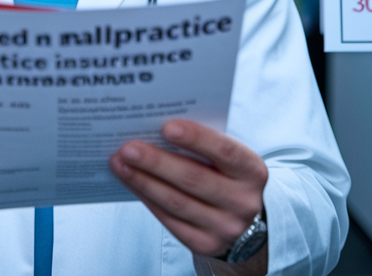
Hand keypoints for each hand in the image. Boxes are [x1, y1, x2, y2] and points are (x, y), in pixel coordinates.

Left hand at [109, 119, 267, 267]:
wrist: (240, 219)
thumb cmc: (224, 174)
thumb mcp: (226, 159)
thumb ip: (203, 145)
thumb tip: (155, 128)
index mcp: (252, 171)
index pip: (225, 151)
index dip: (197, 138)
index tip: (166, 126)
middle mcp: (243, 202)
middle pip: (194, 179)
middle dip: (157, 162)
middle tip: (127, 147)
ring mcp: (225, 227)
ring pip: (176, 202)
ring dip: (143, 181)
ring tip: (119, 163)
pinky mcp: (205, 243)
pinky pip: (169, 220)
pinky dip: (147, 198)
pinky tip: (130, 181)